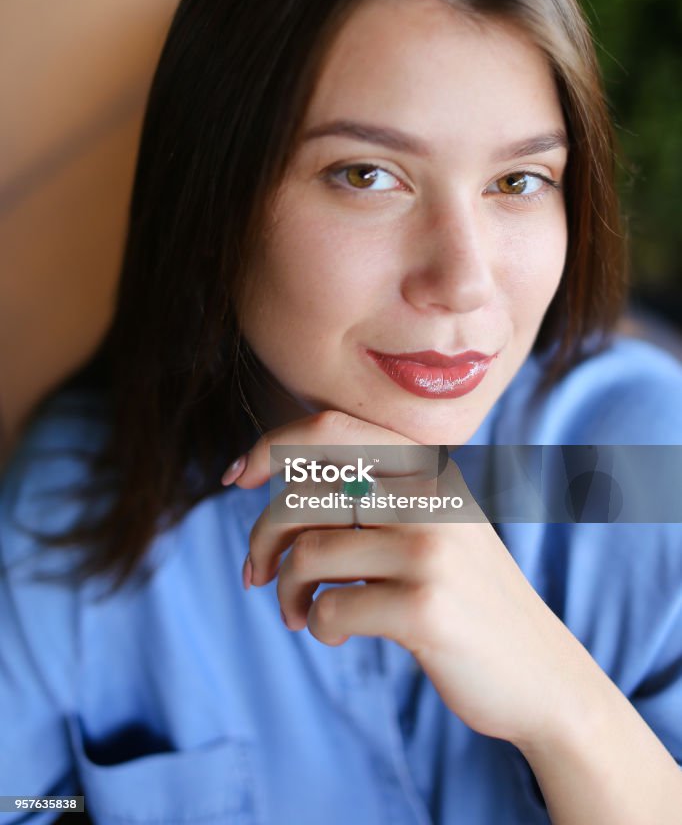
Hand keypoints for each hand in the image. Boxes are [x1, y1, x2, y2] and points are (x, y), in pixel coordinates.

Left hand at [223, 409, 580, 748]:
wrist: (542, 674)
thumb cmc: (466, 595)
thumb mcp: (435, 524)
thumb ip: (374, 493)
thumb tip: (269, 485)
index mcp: (431, 467)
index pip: (330, 430)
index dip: (270, 447)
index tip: (234, 479)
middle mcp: (433, 496)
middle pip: (304, 493)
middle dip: (261, 536)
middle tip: (255, 574)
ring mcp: (432, 551)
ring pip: (308, 554)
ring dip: (286, 590)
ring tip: (298, 612)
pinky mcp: (425, 609)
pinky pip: (330, 609)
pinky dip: (318, 626)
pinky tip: (336, 635)